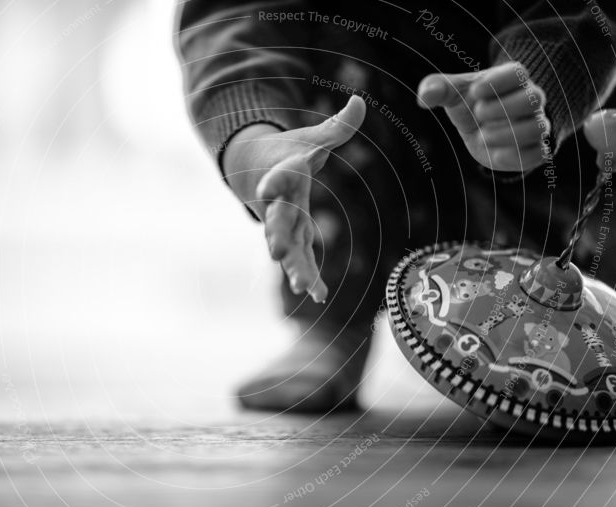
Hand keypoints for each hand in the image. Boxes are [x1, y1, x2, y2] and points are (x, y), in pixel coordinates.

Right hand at [223, 95, 366, 302]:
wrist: (255, 167)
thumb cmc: (287, 150)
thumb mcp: (310, 137)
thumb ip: (337, 127)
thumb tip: (360, 101)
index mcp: (284, 173)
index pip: (279, 177)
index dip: (274, 182)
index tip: (268, 190)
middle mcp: (279, 202)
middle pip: (277, 220)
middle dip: (277, 237)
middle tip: (276, 253)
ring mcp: (281, 223)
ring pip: (286, 247)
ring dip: (294, 267)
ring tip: (302, 288)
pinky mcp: (288, 238)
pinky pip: (298, 259)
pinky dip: (307, 276)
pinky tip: (318, 295)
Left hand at [417, 61, 550, 171]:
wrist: (481, 130)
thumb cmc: (469, 105)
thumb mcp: (451, 93)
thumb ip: (437, 88)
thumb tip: (424, 98)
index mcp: (512, 80)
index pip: (518, 72)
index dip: (497, 81)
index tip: (475, 92)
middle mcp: (530, 100)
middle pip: (534, 98)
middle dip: (503, 107)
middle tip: (478, 113)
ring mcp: (535, 125)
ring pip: (538, 127)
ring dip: (508, 134)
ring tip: (483, 135)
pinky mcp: (533, 150)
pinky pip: (537, 154)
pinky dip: (515, 157)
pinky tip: (494, 154)